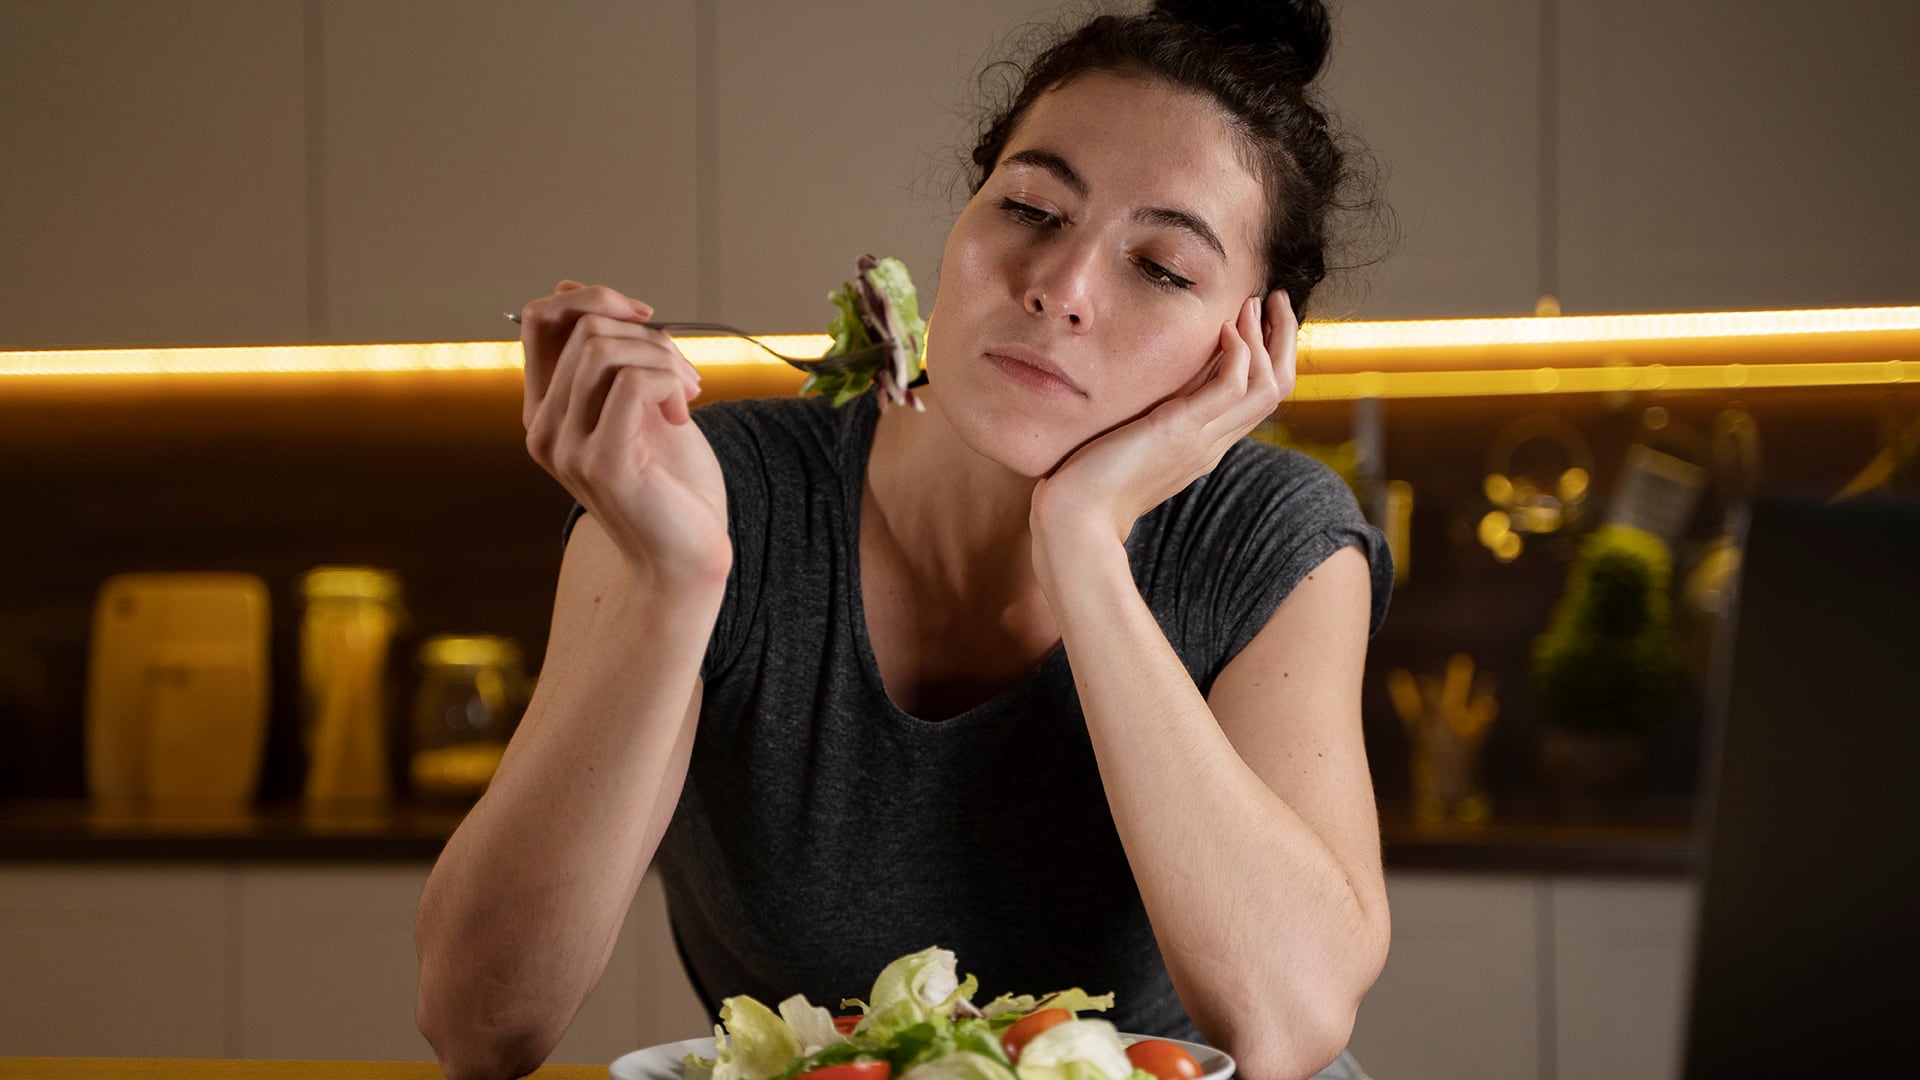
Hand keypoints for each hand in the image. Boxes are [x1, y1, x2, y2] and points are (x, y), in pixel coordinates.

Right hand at [520, 280, 729, 586]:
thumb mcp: (640, 403)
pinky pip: (632, 383)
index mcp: (545, 410)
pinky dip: (670, 383)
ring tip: (689, 393)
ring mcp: (567, 447)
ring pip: (604, 349)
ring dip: (663, 358)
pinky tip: (685, 413)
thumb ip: (613, 355)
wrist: (687, 554)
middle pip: (583, 328)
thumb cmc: (671, 483)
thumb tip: (573, 287)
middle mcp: (544, 428)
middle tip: (687, 375)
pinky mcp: (601, 462)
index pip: (538, 319)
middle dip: (649, 336)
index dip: (591, 298)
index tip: (645, 319)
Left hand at [1030, 290, 1295, 554]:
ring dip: (1267, 338)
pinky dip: (1238, 352)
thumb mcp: (1129, 447)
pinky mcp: (1181, 430)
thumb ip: (1147, 423)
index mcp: (1203, 448)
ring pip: (1266, 386)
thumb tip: (1144, 395)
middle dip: (1282, 339)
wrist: (1076, 521)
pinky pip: (1232, 386)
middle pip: (1275, 389)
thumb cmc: (1089, 488)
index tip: (1256, 321)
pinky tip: (1226, 328)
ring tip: (1254, 303)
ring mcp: (1202, 440)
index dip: (1266, 357)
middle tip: (1275, 299)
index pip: (1255, 399)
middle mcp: (1212, 444)